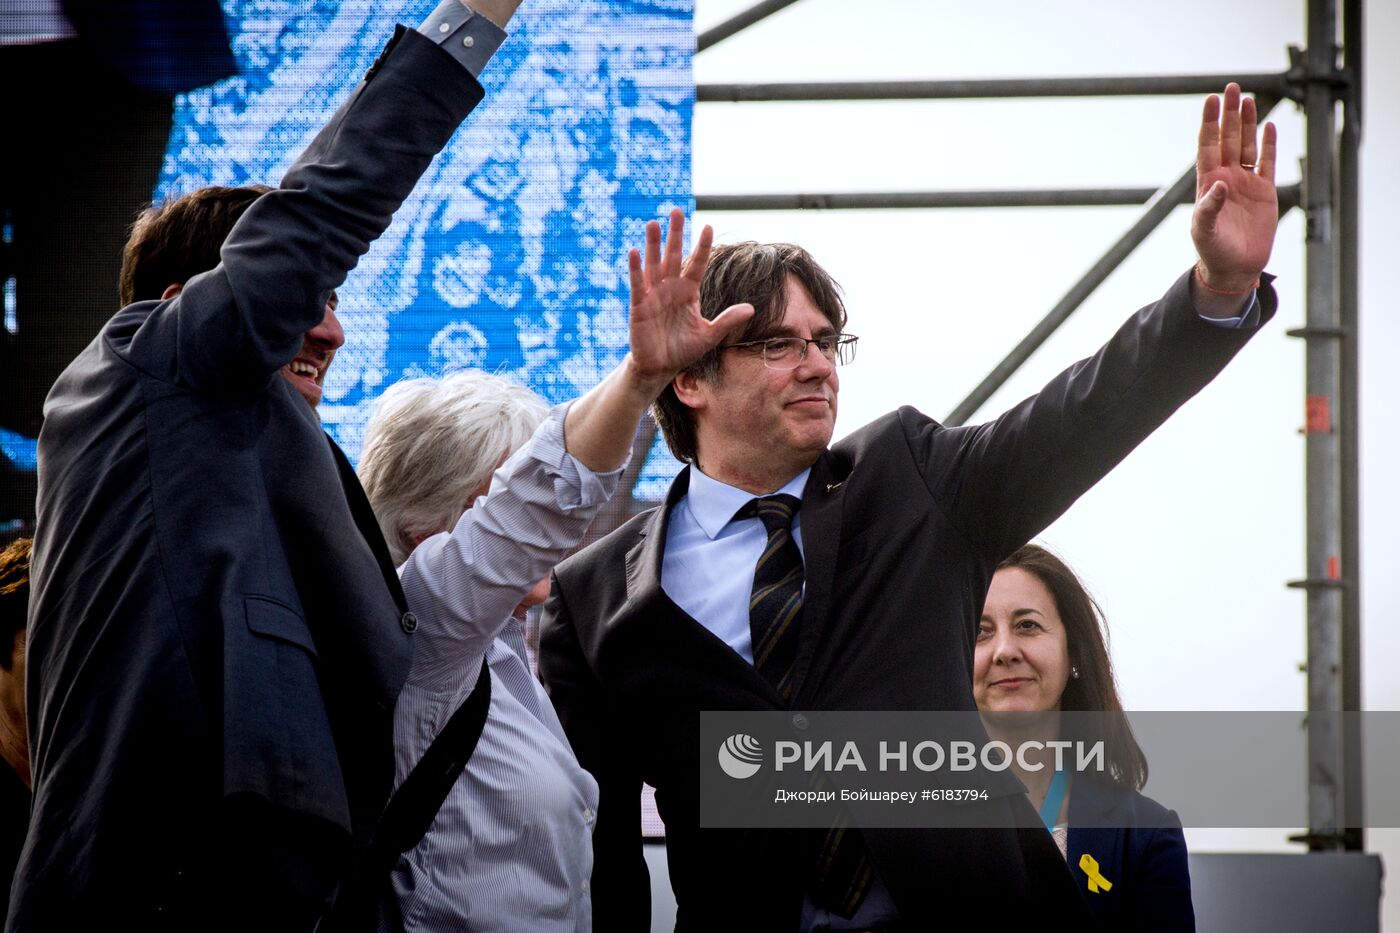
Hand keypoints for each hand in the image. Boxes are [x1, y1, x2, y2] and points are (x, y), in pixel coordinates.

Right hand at [625, 209, 752, 387]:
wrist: (660, 368)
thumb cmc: (683, 350)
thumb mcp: (709, 335)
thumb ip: (727, 320)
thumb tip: (752, 309)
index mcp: (688, 292)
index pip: (696, 264)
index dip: (702, 247)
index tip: (707, 226)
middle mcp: (670, 288)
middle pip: (673, 256)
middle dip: (675, 234)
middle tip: (675, 210)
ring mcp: (653, 295)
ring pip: (654, 265)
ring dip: (653, 245)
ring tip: (654, 223)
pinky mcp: (639, 306)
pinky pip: (637, 284)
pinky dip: (635, 269)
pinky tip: (634, 251)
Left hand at [1191, 83, 1278, 291]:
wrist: (1233, 268)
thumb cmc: (1212, 251)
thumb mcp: (1203, 231)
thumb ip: (1208, 208)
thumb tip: (1219, 184)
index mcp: (1207, 183)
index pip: (1207, 145)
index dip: (1209, 123)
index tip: (1211, 99)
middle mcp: (1226, 177)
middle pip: (1227, 138)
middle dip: (1229, 113)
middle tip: (1231, 87)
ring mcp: (1245, 183)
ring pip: (1246, 145)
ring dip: (1247, 123)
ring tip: (1248, 99)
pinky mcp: (1264, 191)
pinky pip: (1267, 162)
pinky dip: (1268, 145)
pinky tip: (1269, 126)